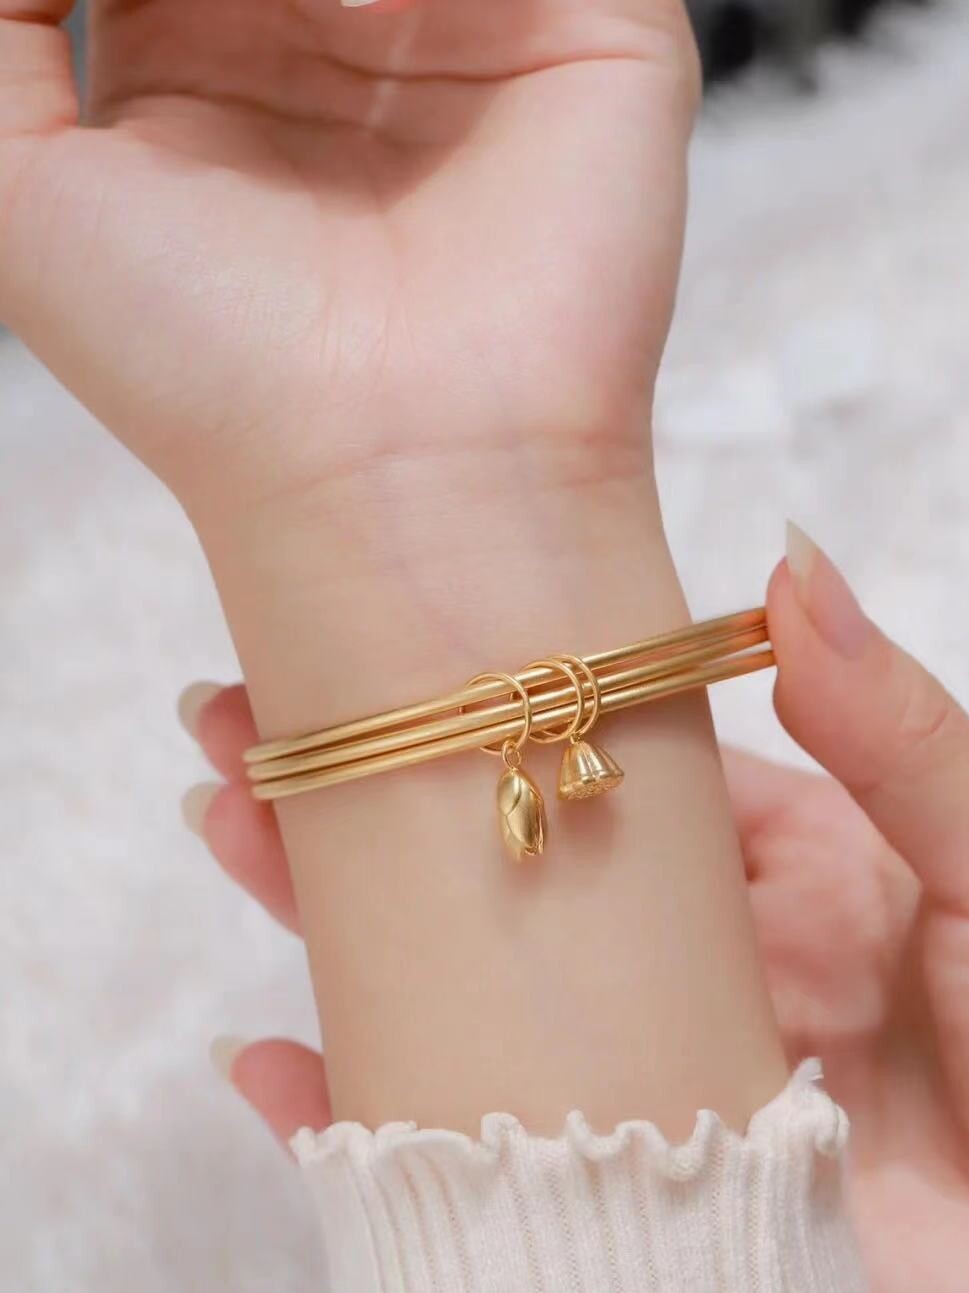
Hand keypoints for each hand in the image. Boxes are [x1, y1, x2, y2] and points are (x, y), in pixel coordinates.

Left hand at [1, 0, 699, 707]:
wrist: (394, 474)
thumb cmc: (206, 362)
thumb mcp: (15, 192)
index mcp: (215, 76)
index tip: (126, 2)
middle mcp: (346, 51)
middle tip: (220, 11)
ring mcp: (473, 38)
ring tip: (323, 25)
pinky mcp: (598, 38)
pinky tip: (380, 18)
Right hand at [180, 529, 968, 1290]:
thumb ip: (896, 739)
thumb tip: (790, 568)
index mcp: (755, 874)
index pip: (591, 768)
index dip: (484, 703)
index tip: (376, 645)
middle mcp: (669, 964)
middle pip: (486, 863)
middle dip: (364, 793)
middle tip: (245, 728)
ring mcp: (618, 1077)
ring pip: (442, 984)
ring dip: (324, 917)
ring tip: (231, 826)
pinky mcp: (586, 1199)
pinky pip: (444, 1153)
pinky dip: (346, 1121)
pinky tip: (272, 1063)